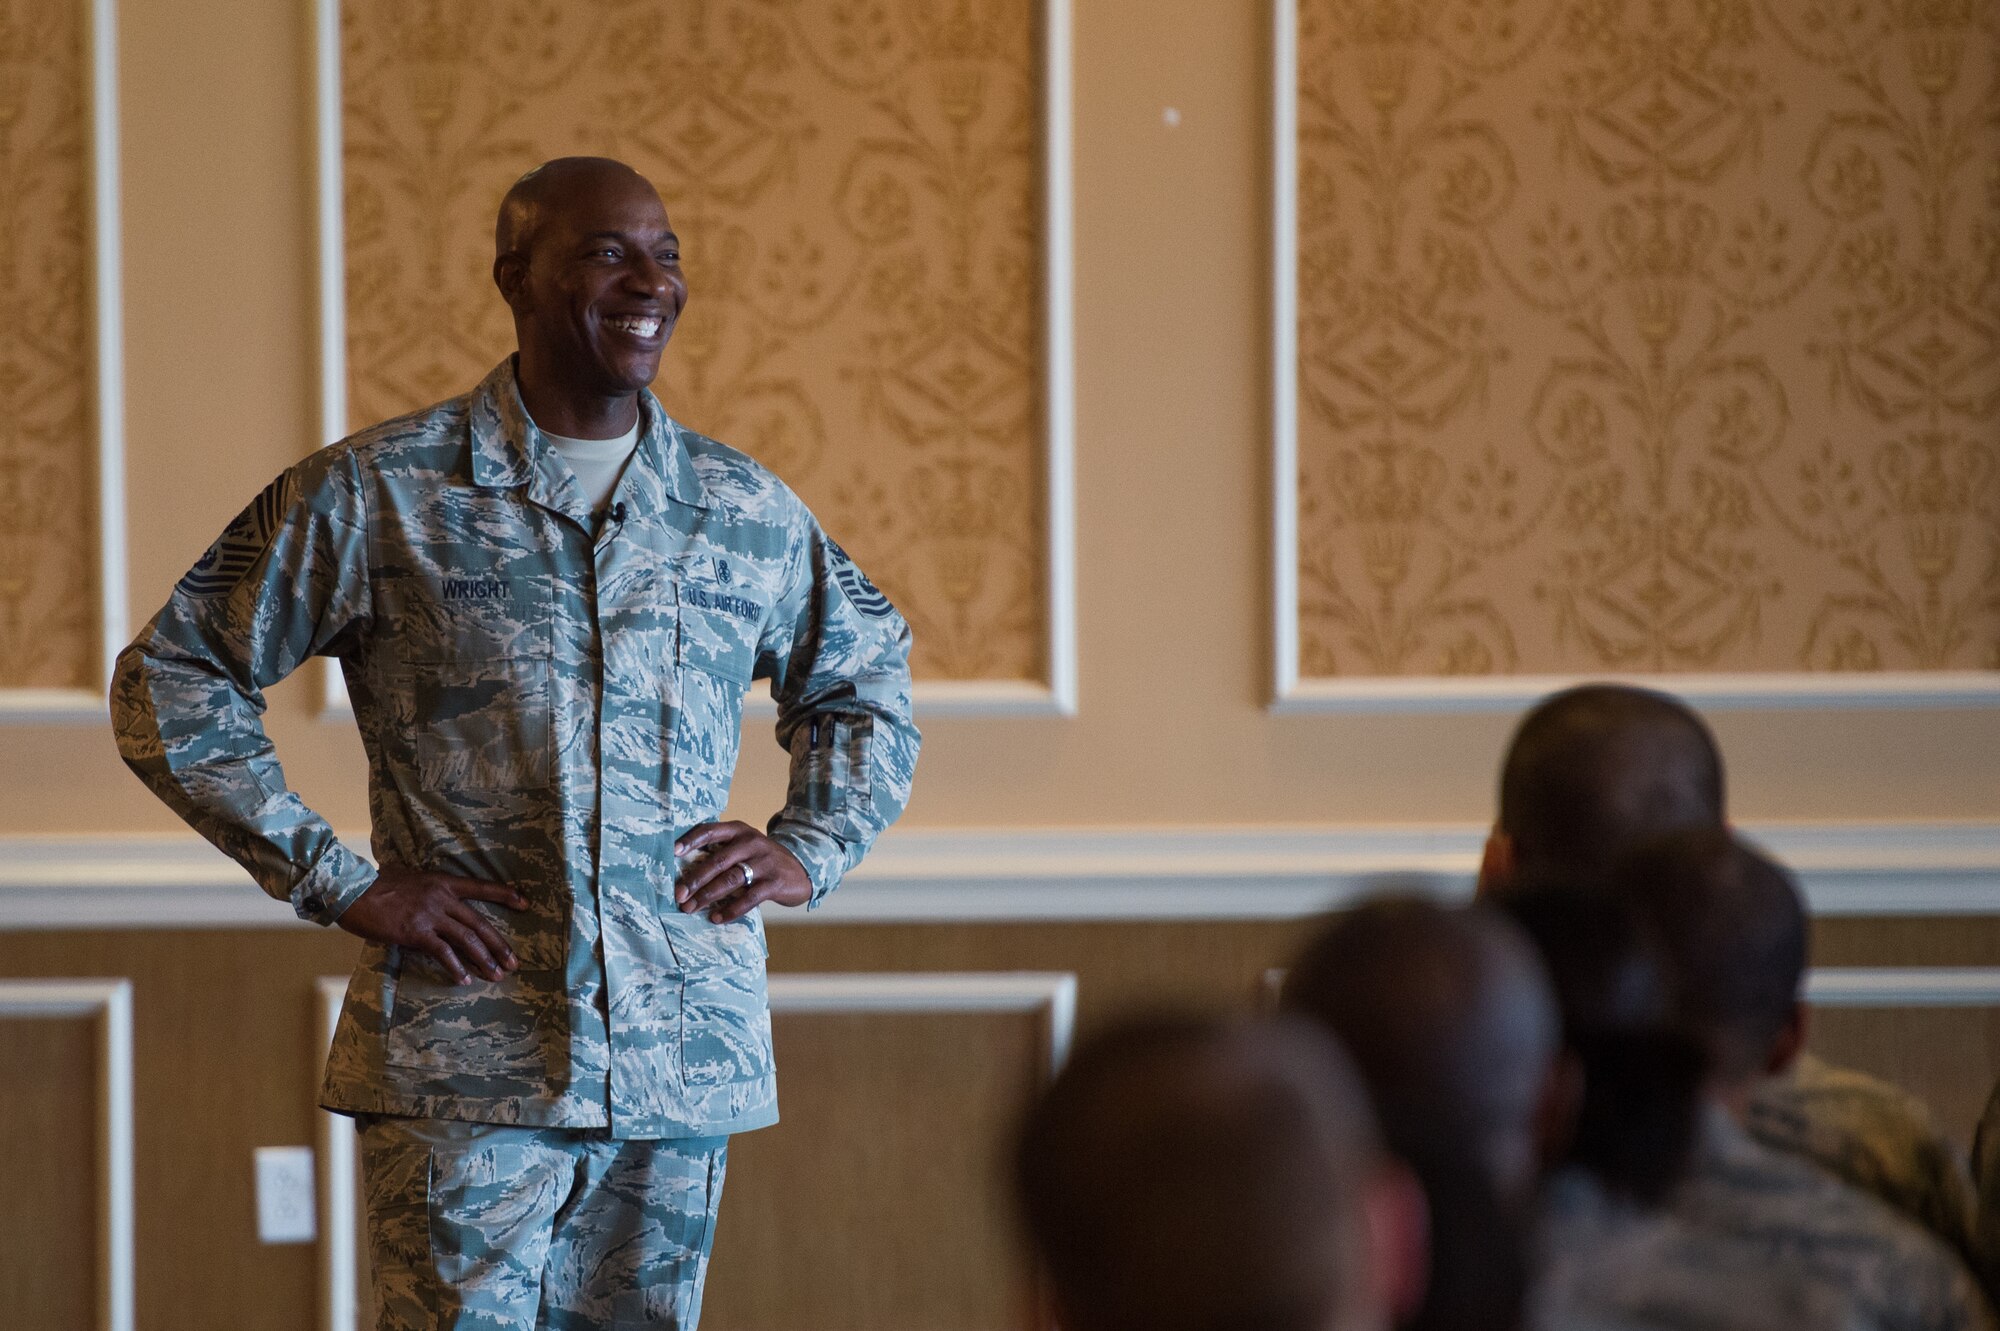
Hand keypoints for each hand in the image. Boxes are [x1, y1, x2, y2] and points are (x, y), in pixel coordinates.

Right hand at [334, 863, 527, 984]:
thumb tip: (432, 893)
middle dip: (499, 944)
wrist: (353, 891)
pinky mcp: (416, 933)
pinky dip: (456, 967)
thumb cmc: (376, 884)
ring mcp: (430, 915)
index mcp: (442, 882)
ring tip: (496, 975)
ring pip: (467, 939)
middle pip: (479, 922)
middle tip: (513, 962)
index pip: (481, 887)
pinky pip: (443, 953)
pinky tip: (464, 979)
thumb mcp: (408, 876)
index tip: (525, 903)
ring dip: (484, 959)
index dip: (505, 895)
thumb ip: (426, 886)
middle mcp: (442, 897)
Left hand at [674, 822, 810, 922]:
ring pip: (730, 879)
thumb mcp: (745, 846)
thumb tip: (685, 872)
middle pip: (718, 860)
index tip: (673, 853)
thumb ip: (722, 851)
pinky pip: (748, 899)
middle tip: (679, 894)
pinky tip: (716, 918)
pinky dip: (730, 910)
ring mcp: (765, 862)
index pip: (710, 830)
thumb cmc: (762, 860)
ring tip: (691, 908)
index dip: (691, 841)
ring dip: (707, 896)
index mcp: (739, 831)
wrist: (802, 869)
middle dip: (695, 879)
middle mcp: (751, 842)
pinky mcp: (774, 883)